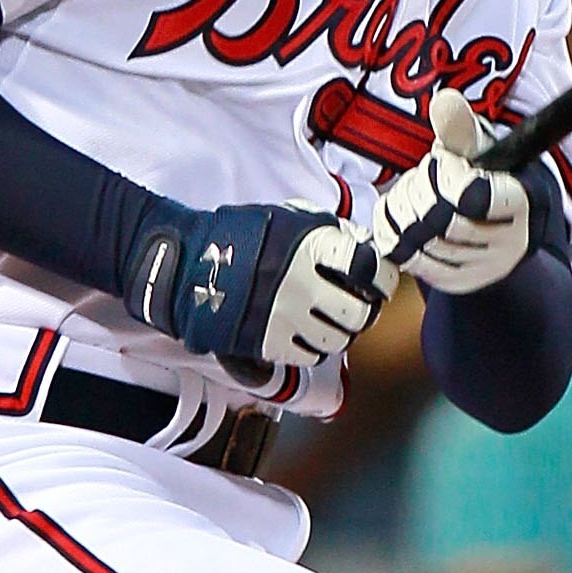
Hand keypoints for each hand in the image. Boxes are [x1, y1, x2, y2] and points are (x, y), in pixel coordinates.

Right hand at [128, 203, 384, 371]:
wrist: (188, 264)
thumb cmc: (240, 236)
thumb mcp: (287, 216)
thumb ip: (329, 229)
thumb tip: (364, 244)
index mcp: (312, 247)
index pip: (371, 270)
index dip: (383, 278)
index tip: (379, 281)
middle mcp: (304, 284)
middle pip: (360, 313)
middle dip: (364, 310)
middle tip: (356, 306)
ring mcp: (287, 317)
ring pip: (339, 340)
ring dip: (340, 332)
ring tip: (328, 321)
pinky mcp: (269, 343)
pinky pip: (310, 356)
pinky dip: (314, 348)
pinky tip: (305, 333)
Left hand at [371, 88, 537, 293]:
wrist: (497, 231)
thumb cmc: (486, 178)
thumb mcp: (481, 149)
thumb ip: (462, 128)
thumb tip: (444, 101)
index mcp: (524, 199)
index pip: (470, 194)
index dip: (444, 174)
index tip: (443, 163)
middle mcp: (512, 241)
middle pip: (440, 217)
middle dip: (418, 189)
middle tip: (420, 177)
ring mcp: (487, 268)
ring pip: (423, 240)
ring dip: (403, 211)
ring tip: (410, 195)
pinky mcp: (461, 284)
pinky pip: (413, 261)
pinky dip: (395, 236)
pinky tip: (398, 220)